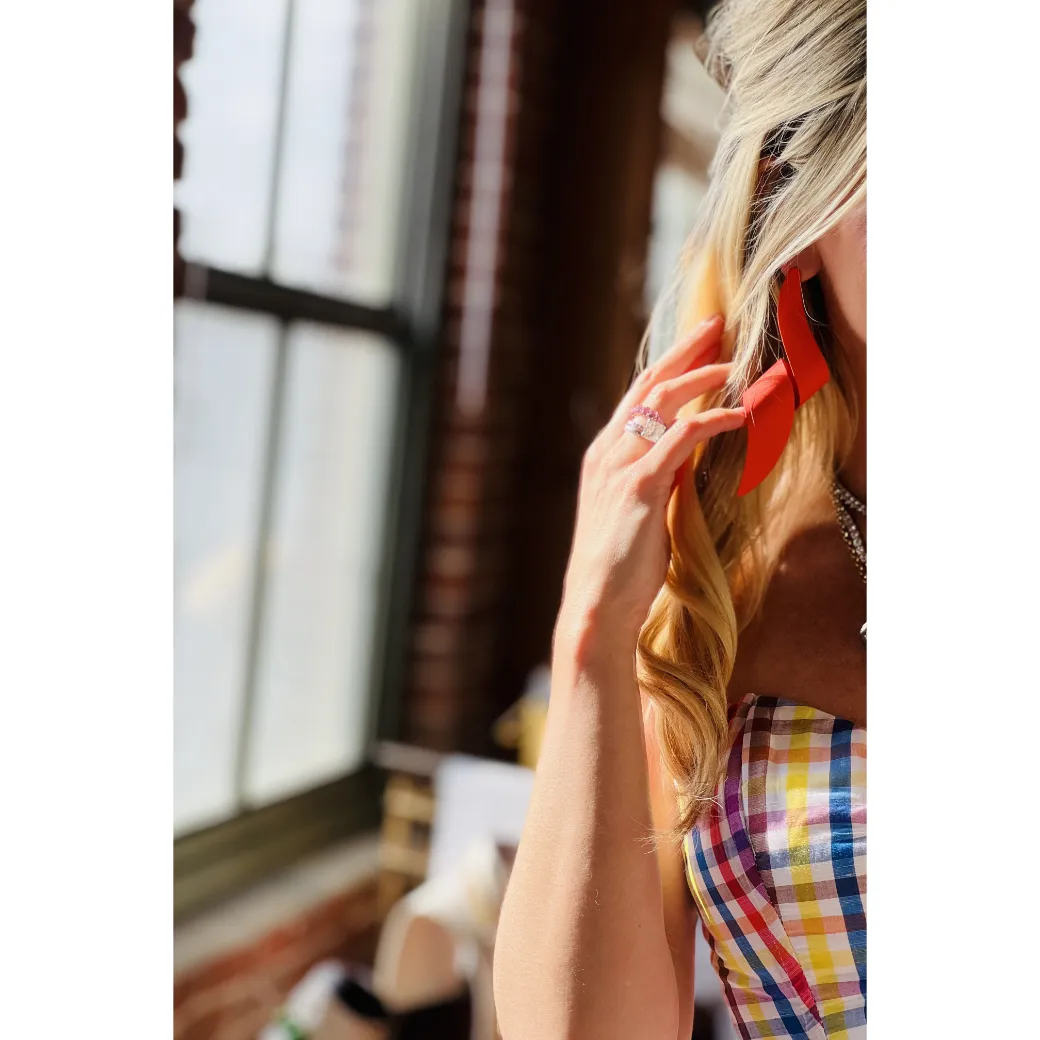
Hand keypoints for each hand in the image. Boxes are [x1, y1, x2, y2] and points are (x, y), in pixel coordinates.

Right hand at [557, 315, 744, 649]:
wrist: (596, 603)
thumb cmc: (618, 566)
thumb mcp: (637, 510)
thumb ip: (658, 477)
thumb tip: (688, 458)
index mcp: (603, 454)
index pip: (637, 394)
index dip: (670, 363)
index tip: (699, 341)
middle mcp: (607, 450)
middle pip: (648, 383)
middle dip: (684, 350)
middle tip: (717, 324)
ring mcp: (620, 465)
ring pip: (661, 401)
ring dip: (702, 376)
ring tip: (735, 363)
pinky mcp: (639, 485)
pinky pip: (680, 438)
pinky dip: (712, 420)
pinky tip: (739, 414)